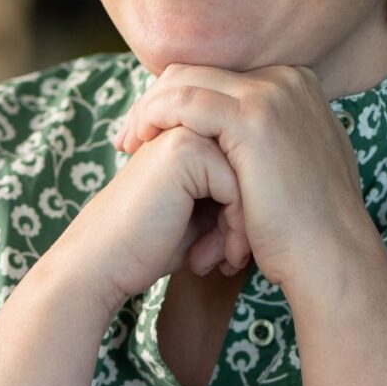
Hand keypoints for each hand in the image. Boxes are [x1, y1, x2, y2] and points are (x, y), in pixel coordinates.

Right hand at [46, 124, 248, 308]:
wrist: (103, 263)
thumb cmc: (151, 244)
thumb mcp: (202, 213)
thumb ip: (232, 190)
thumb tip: (283, 190)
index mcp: (191, 131)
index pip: (251, 164)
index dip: (246, 210)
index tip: (234, 249)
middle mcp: (189, 122)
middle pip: (255, 167)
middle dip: (249, 218)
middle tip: (232, 259)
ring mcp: (185, 130)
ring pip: (251, 177)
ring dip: (243, 227)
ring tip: (224, 261)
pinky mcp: (184, 149)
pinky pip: (237, 186)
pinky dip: (233, 228)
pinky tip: (208, 259)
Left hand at [111, 65, 374, 295]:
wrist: (331, 256)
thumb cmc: (306, 228)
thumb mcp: (294, 168)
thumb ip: (271, 141)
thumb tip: (239, 142)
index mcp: (294, 85)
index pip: (217, 76)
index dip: (177, 100)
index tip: (150, 132)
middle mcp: (286, 79)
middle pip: (198, 72)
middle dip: (156, 101)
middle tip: (129, 137)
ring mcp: (272, 93)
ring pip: (185, 82)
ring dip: (149, 110)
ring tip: (129, 145)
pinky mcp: (253, 117)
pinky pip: (184, 102)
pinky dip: (154, 119)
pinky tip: (140, 145)